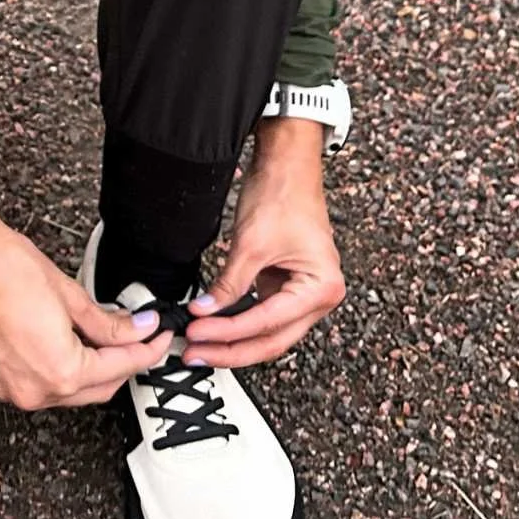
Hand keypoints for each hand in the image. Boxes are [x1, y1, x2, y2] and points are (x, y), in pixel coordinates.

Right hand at [0, 190, 175, 410]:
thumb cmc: (8, 268)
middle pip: (95, 390)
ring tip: (98, 340)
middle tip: (136, 339)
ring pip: (64, 392)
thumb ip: (109, 323)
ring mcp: (7, 390)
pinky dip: (51, 371)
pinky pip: (32, 385)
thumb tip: (137, 329)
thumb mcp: (72, 296)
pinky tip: (57, 345)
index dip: (146, 352)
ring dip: (85, 371)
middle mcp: (34, 391)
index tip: (157, 338)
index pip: (120, 368)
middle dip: (120, 365)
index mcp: (61, 371)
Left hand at [175, 117, 344, 368]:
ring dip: (234, 340)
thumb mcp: (251, 244)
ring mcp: (305, 294)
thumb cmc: (284, 195)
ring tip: (200, 346)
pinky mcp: (288, 287)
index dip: (229, 331)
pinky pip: (263, 315)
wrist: (288, 166)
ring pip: (268, 333)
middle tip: (195, 352)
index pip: (268, 321)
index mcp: (322, 287)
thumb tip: (204, 312)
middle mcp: (321, 296)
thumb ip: (228, 284)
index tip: (197, 332)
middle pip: (272, 338)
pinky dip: (239, 323)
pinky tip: (215, 329)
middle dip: (231, 348)